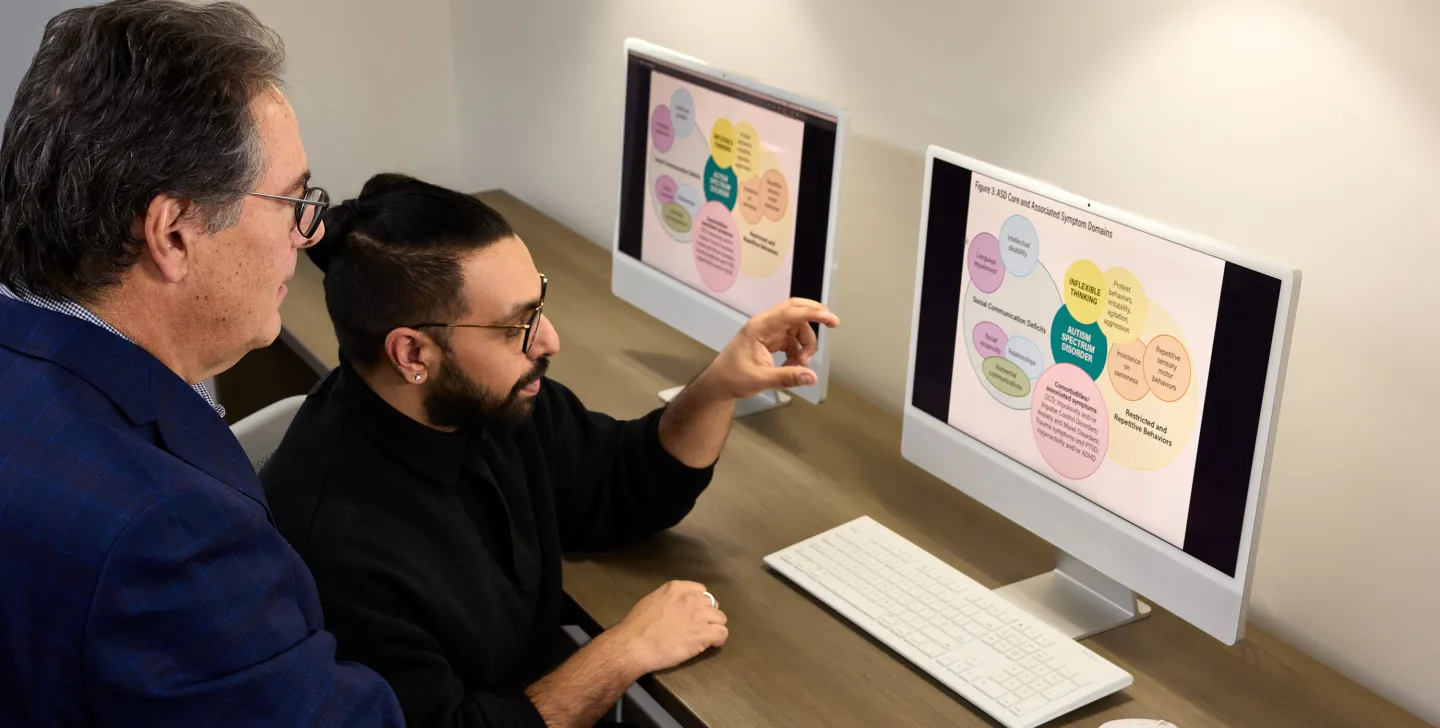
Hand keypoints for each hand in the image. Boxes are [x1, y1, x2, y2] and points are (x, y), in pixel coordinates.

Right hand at [607, 580, 727, 674]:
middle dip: (707, 615)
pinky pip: (722, 633)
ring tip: (704, 637)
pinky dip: (718, 639)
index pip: (701, 590)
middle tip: (697, 626)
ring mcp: (699, 616)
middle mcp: (691, 598)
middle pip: (712, 604)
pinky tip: (711, 644)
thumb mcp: (651, 600)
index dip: (698, 603)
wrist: (634, 645)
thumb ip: (668, 599)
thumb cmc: (636, 626)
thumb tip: (676, 606)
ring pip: (720, 618)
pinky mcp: (703, 634)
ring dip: (714, 627)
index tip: (693, 613)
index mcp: (677, 588)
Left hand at [694, 298, 839, 399]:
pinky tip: (793, 366)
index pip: (790, 313)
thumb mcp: (761, 379)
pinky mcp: (770, 340)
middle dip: (814, 315)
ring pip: (796, 327)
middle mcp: (765, 324)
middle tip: (833, 324)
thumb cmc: (733, 379)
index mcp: (759, 327)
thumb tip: (812, 376)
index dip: (813, 313)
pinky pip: (791, 339)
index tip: (831, 319)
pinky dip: (797, 351)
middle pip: (795, 310)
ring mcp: (768, 332)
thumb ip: (787, 377)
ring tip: (801, 365)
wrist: (719, 384)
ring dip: (805, 344)